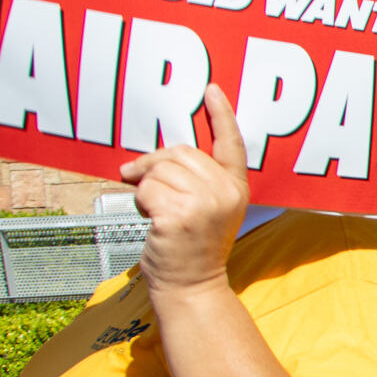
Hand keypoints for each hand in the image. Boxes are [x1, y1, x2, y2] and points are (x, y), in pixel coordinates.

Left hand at [123, 84, 247, 299]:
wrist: (190, 286)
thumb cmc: (191, 249)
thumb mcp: (208, 210)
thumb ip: (197, 181)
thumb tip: (154, 159)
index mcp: (236, 188)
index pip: (231, 143)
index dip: (221, 114)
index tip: (211, 90)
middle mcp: (225, 192)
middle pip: (180, 151)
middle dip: (154, 164)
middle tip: (141, 181)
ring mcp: (204, 204)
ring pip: (159, 170)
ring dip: (146, 188)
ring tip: (155, 211)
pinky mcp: (178, 215)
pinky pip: (146, 188)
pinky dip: (139, 201)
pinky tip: (150, 219)